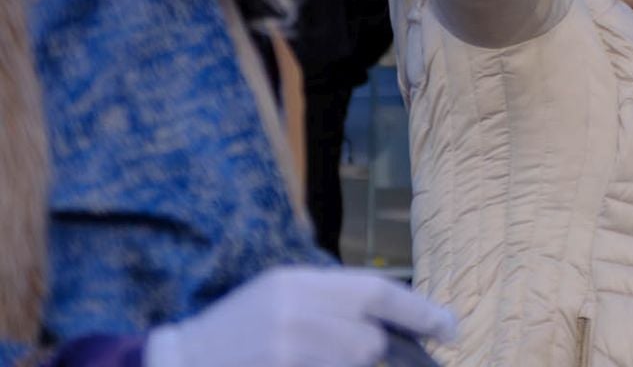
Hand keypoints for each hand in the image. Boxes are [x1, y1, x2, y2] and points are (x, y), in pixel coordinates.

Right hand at [145, 266, 456, 366]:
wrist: (174, 364)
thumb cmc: (235, 333)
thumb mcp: (280, 297)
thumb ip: (332, 301)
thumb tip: (392, 318)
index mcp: (297, 281)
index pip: (376, 292)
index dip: (421, 311)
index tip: (452, 328)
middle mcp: (293, 309)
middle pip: (368, 337)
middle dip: (379, 353)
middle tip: (382, 356)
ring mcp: (284, 346)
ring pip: (354, 360)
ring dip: (348, 366)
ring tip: (315, 359)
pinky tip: (310, 365)